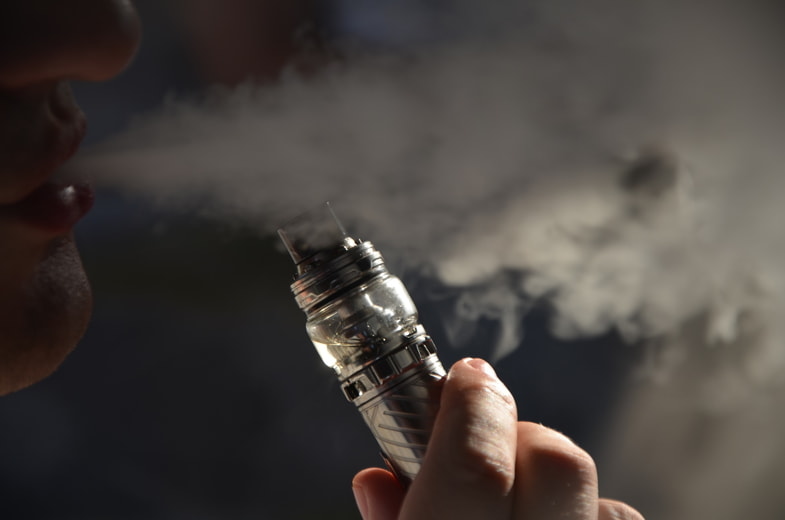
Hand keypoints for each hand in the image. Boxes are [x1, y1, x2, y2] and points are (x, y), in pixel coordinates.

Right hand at [352, 358, 643, 519]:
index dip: (472, 406)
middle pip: (560, 463)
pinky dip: (587, 519)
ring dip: (556, 489)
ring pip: (608, 502)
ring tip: (517, 512)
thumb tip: (379, 478)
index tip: (466, 377)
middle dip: (519, 433)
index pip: (477, 466)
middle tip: (486, 446)